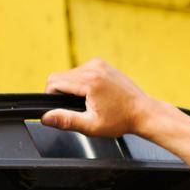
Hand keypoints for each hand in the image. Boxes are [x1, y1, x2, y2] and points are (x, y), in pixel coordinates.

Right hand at [42, 58, 158, 137]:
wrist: (143, 112)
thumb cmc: (121, 120)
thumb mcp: (91, 126)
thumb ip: (66, 121)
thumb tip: (46, 118)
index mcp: (90, 81)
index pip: (54, 81)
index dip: (51, 96)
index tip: (60, 109)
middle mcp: (94, 67)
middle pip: (60, 76)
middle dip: (62, 93)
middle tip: (77, 109)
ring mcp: (99, 63)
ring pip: (70, 74)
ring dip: (72, 88)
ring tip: (88, 103)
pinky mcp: (102, 64)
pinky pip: (81, 71)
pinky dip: (81, 83)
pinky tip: (93, 95)